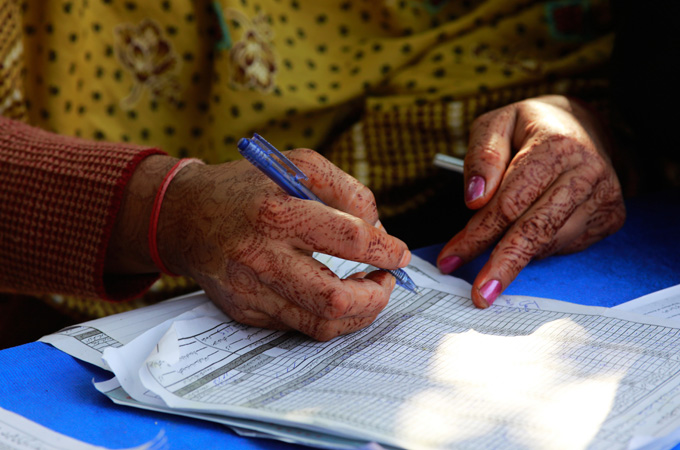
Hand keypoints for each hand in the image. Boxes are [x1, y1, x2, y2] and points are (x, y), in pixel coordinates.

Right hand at [155, 149, 409, 339]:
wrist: (183, 216)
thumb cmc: (246, 187)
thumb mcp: (297, 165)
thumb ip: (346, 189)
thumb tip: (380, 228)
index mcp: (276, 212)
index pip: (350, 240)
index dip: (386, 250)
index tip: (399, 253)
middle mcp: (260, 256)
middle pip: (335, 298)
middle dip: (376, 296)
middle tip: (387, 281)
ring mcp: (250, 290)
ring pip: (320, 324)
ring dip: (357, 314)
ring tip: (368, 292)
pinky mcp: (244, 310)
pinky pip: (298, 325)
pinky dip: (327, 315)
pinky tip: (334, 296)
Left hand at [436, 95, 624, 307]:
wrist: (578, 127)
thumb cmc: (527, 129)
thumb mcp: (494, 125)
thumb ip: (481, 157)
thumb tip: (475, 200)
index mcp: (556, 146)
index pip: (510, 202)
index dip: (477, 234)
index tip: (451, 259)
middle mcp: (587, 172)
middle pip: (535, 230)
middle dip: (502, 265)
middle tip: (478, 295)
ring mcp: (604, 197)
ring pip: (549, 243)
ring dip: (515, 259)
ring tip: (490, 265)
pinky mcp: (610, 217)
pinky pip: (564, 246)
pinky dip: (538, 250)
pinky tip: (524, 238)